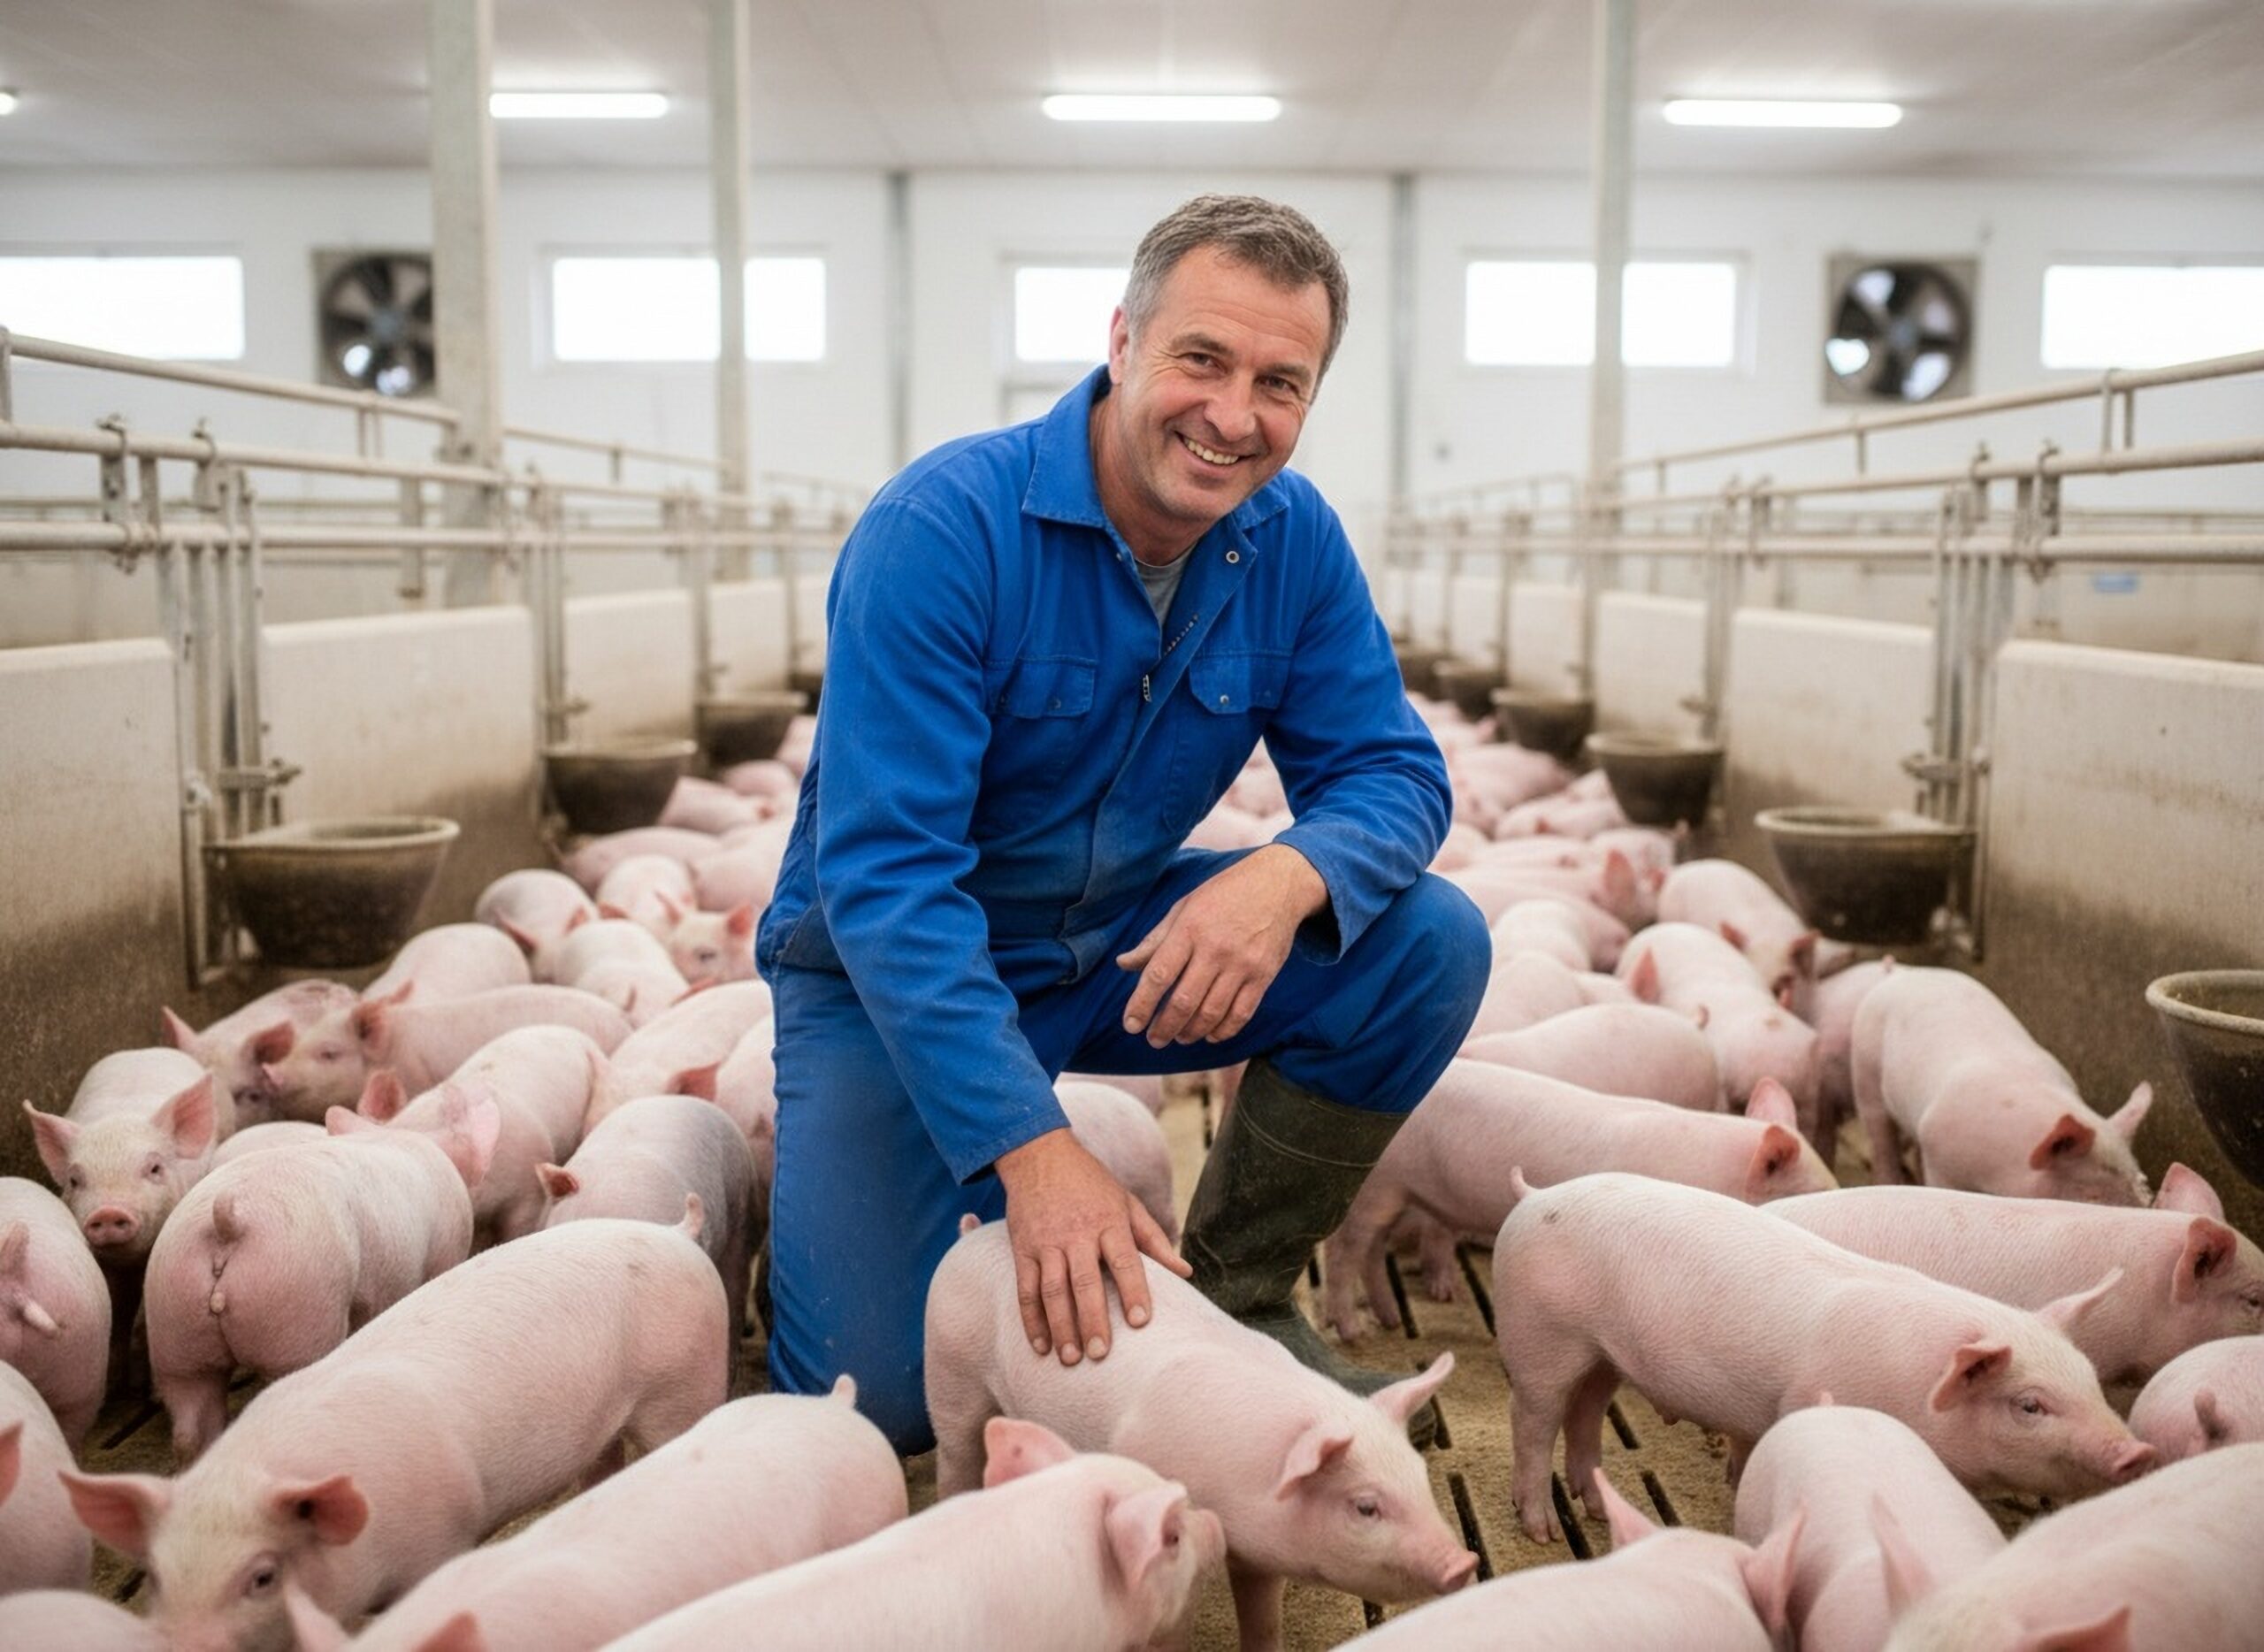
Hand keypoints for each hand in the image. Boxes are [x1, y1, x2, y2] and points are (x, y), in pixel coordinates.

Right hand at [996, 1129, 1188, 1364]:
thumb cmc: (1091, 1183)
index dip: (1133, 1291)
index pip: (1125, 1260)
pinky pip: (1025, 1289)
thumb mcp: (1127, 1203)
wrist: (1039, 1155)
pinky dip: (1031, 1319)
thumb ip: (1154, 1239)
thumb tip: (1185, 1273)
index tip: (1140, 1322)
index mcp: (1109, 1222)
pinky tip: (1040, 1345)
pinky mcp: (1023, 1249)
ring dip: (1061, 1327)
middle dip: (1092, 1320)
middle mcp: (1077, 1234)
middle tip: (1100, 1354)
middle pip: (1085, 1282)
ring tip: (1070, 1359)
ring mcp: (1047, 1242)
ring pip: (1052, 1290)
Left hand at [1116, 844, 1327, 1046]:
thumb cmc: (1224, 894)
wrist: (1278, 884)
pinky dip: (1223, 1031)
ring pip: (1211, 1013)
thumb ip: (1155, 939)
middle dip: (1164, 1027)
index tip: (1131, 1026)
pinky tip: (1210, 1035)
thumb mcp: (1184, 907)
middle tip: (1154, 1040)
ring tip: (1180, 1037)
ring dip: (1191, 1033)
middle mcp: (1215, 949)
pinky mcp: (1263, 975)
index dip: (1142, 1004)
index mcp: (1189, 928)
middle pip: (1184, 1001)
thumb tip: (1123, 964)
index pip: (1159, 974)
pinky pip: (1241, 1014)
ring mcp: (1242, 964)